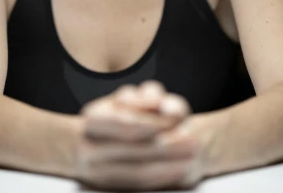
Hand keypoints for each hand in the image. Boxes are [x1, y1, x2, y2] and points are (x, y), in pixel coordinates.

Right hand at [75, 81, 204, 190]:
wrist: (98, 142)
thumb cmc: (127, 114)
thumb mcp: (139, 98)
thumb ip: (153, 97)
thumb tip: (169, 109)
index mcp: (94, 116)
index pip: (124, 122)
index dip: (151, 121)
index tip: (178, 118)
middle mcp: (88, 145)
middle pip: (132, 148)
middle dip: (167, 145)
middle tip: (193, 140)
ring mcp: (96, 170)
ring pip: (136, 171)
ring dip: (169, 163)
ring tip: (192, 154)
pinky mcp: (108, 187)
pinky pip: (137, 184)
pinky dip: (161, 176)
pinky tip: (179, 169)